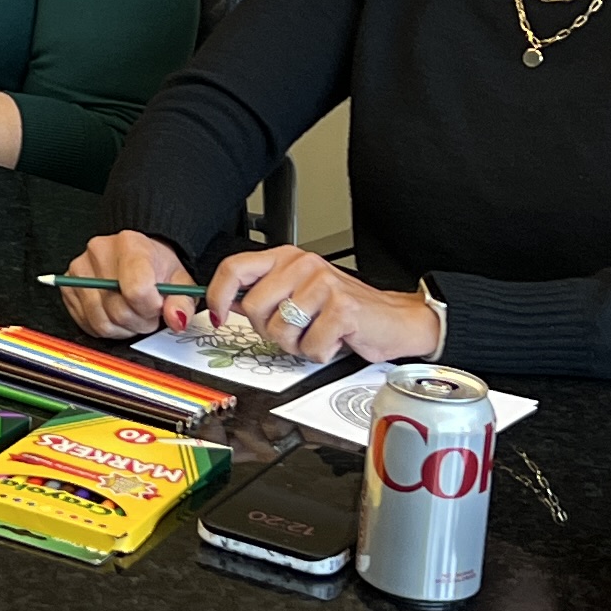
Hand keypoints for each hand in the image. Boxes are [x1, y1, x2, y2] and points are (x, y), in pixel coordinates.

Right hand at [62, 231, 201, 344]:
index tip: (158, 306)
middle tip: (147, 313)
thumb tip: (175, 319)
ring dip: (122, 328)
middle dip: (139, 322)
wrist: (137, 255)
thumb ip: (182, 302)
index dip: (151, 309)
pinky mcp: (68, 286)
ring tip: (132, 314)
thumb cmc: (156, 267)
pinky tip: (115, 315)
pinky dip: (105, 327)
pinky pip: (86, 323)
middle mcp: (99, 253)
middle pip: (118, 310)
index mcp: (130, 245)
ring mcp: (79, 270)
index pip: (137, 291)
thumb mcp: (180, 281)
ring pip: (101, 321)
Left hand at [202, 243, 440, 369]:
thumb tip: (222, 303)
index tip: (216, 316)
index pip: (234, 268)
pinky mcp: (342, 309)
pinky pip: (309, 347)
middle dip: (267, 330)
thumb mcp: (298, 293)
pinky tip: (334, 339)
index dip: (217, 295)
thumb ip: (262, 294)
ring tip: (317, 332)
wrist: (394, 319)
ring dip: (296, 344)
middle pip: (252, 307)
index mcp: (287, 258)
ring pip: (279, 331)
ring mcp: (323, 285)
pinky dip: (319, 353)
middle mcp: (303, 265)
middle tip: (293, 330)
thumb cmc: (344, 309)